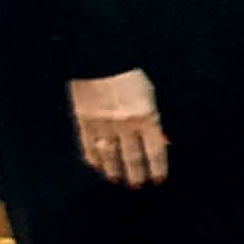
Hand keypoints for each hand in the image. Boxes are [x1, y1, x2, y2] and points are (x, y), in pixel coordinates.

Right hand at [69, 69, 166, 186]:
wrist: (100, 58)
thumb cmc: (129, 73)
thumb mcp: (149, 93)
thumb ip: (152, 117)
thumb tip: (158, 140)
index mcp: (146, 116)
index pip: (155, 151)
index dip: (157, 168)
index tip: (158, 180)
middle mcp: (125, 125)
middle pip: (132, 158)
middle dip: (137, 175)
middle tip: (138, 186)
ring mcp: (103, 125)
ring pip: (110, 157)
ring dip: (114, 171)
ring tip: (117, 180)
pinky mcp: (84, 122)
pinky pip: (88, 147)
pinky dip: (93, 159)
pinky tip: (97, 166)